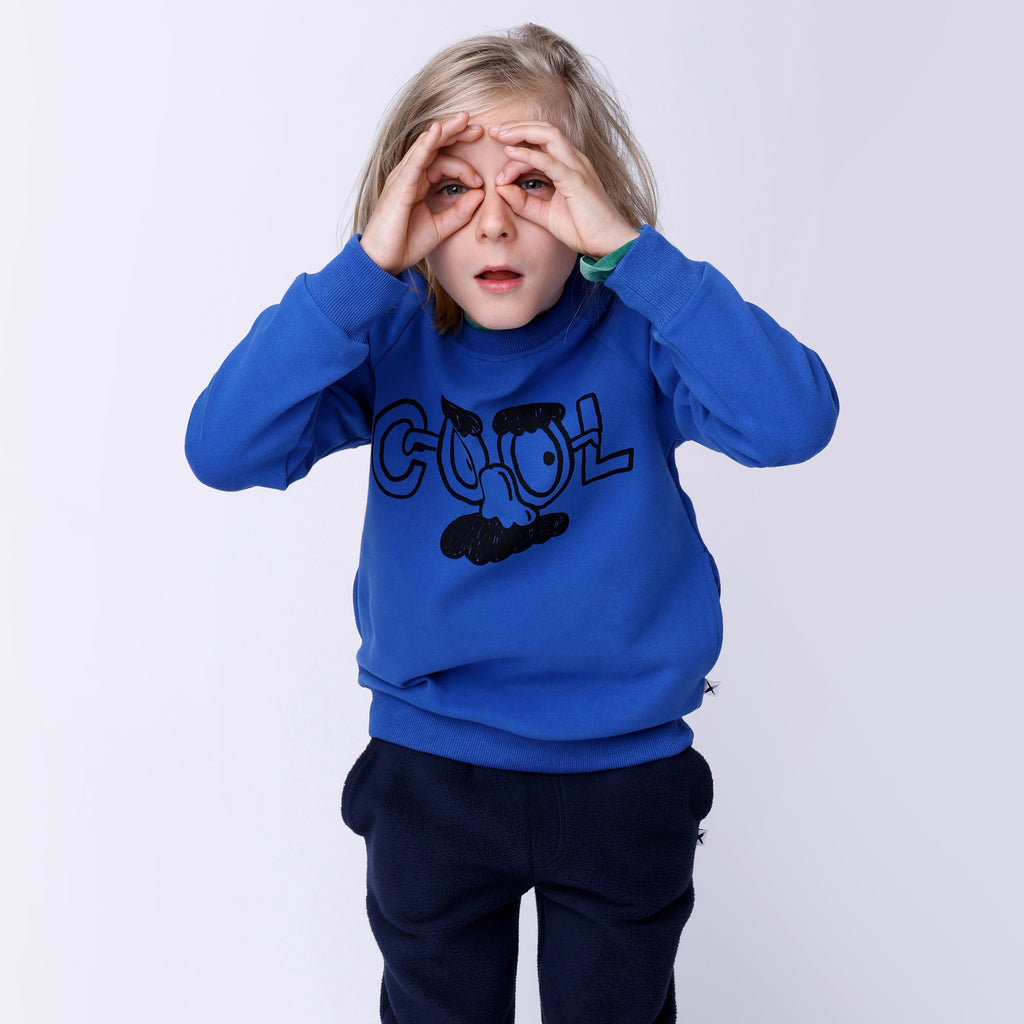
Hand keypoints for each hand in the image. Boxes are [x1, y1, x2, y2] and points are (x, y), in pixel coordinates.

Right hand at [361, 113, 484, 275]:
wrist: (384, 260)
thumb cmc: (405, 243)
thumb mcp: (441, 227)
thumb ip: (460, 212)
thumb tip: (481, 195)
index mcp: (419, 183)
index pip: (443, 162)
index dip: (464, 166)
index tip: (481, 181)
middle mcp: (410, 175)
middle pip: (435, 146)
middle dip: (457, 134)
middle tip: (479, 128)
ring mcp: (403, 177)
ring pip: (427, 146)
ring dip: (446, 131)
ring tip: (464, 118)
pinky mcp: (400, 185)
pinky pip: (415, 160)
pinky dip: (427, 144)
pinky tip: (438, 131)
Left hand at [489, 121, 639, 257]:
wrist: (609, 243)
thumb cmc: (583, 229)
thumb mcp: (545, 215)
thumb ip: (524, 202)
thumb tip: (501, 190)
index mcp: (570, 165)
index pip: (543, 141)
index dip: (519, 141)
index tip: (498, 151)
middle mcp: (575, 160)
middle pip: (545, 129)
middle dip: (518, 126)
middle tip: (494, 130)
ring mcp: (577, 168)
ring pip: (548, 135)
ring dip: (521, 132)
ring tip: (499, 135)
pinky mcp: (576, 181)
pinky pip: (549, 161)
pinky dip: (527, 154)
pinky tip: (510, 153)